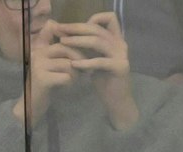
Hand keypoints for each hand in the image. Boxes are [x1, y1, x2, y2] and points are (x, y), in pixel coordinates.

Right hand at [16, 24, 82, 124]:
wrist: (33, 104)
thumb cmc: (48, 85)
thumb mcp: (56, 66)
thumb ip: (65, 54)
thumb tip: (85, 44)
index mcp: (41, 48)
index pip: (59, 35)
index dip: (74, 42)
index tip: (85, 53)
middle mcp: (38, 53)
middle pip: (66, 48)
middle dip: (80, 59)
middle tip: (86, 70)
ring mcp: (38, 65)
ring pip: (69, 64)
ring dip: (76, 74)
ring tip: (74, 80)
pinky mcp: (42, 79)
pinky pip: (66, 77)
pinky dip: (71, 83)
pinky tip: (67, 87)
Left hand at [57, 12, 135, 127]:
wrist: (117, 101)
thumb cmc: (104, 80)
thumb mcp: (94, 59)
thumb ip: (86, 46)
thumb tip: (66, 32)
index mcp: (116, 40)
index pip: (109, 18)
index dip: (92, 18)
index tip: (74, 26)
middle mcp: (121, 44)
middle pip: (97, 28)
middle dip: (76, 28)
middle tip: (60, 30)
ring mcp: (121, 56)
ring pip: (98, 42)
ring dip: (78, 41)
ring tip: (63, 43)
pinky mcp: (119, 68)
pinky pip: (100, 61)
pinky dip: (85, 62)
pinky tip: (74, 64)